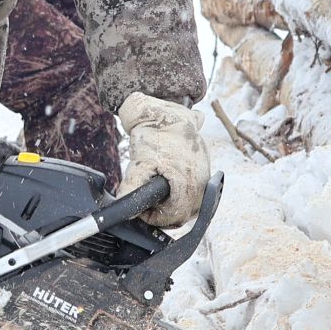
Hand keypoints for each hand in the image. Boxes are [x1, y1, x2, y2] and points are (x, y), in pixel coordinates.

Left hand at [118, 93, 209, 227]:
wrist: (162, 112)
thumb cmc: (152, 135)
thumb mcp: (138, 164)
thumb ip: (132, 189)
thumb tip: (126, 211)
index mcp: (188, 182)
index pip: (176, 215)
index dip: (158, 217)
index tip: (144, 212)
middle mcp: (202, 179)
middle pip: (187, 212)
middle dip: (167, 212)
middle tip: (149, 205)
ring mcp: (205, 172)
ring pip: (193, 203)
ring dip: (176, 203)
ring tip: (158, 195)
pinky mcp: (205, 165)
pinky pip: (197, 190)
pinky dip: (184, 193)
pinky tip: (169, 184)